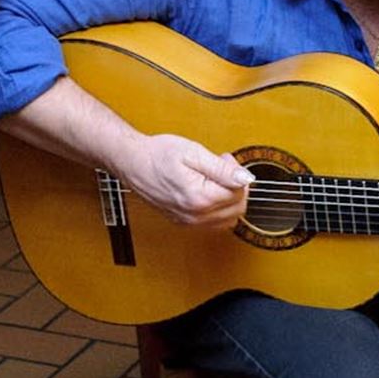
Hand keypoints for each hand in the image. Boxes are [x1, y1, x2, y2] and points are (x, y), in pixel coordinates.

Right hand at [122, 134, 253, 226]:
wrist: (132, 163)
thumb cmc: (158, 154)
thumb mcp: (194, 154)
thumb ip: (222, 169)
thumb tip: (246, 178)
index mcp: (199, 198)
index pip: (238, 193)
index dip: (237, 173)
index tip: (224, 159)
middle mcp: (195, 216)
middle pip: (237, 208)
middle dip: (236, 187)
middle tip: (222, 167)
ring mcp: (188, 222)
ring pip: (228, 219)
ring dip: (229, 199)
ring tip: (214, 178)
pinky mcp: (183, 222)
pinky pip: (213, 223)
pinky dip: (218, 209)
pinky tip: (207, 190)